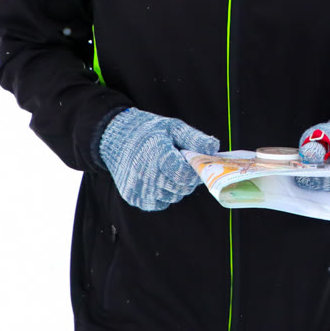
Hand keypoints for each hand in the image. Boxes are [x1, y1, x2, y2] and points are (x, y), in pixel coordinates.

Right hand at [97, 108, 219, 211]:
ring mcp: (139, 188)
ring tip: (167, 170)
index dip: (195, 170)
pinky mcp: (134, 198)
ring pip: (173, 197)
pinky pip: (160, 203)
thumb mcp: (173, 127)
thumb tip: (214, 147)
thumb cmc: (148, 131)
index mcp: (157, 155)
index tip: (194, 162)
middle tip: (181, 165)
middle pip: (182, 188)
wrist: (115, 138)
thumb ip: (194, 139)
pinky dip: (163, 194)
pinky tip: (158, 178)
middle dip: (187, 178)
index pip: (186, 175)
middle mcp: (146, 175)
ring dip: (176, 187)